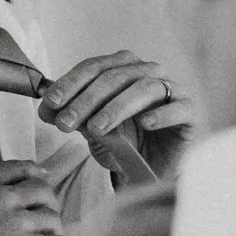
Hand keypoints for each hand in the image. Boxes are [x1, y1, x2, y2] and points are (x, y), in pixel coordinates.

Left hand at [38, 50, 194, 179]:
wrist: (151, 169)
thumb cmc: (123, 144)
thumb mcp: (92, 130)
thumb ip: (73, 115)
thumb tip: (46, 108)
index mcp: (122, 68)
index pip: (94, 67)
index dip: (71, 83)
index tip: (51, 103)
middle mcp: (147, 72)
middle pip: (115, 76)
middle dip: (87, 100)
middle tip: (67, 123)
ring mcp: (171, 89)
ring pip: (144, 88)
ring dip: (117, 107)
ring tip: (97, 128)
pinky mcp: (189, 111)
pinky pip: (177, 107)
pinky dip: (160, 114)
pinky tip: (145, 125)